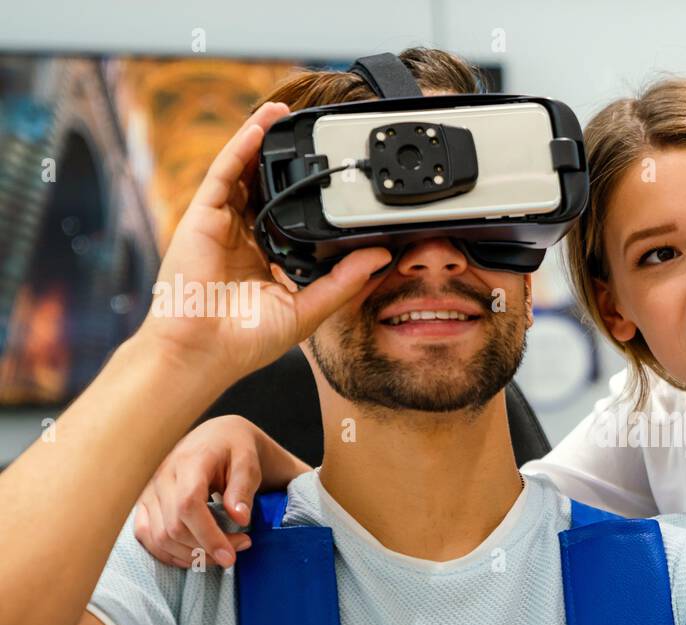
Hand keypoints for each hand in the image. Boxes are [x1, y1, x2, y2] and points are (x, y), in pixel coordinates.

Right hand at [133, 416, 309, 568]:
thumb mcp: (248, 462)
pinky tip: (196, 555)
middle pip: (173, 527)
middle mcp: (161, 477)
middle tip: (240, 548)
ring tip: (223, 552)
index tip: (231, 556)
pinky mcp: (144, 503)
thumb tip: (239, 519)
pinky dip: (170, 553)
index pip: (188, 505)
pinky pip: (146, 537)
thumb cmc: (234, 449)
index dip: (208, 536)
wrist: (215, 437)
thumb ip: (243, 488)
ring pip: (159, 538)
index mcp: (189, 462)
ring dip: (192, 555)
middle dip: (207, 549)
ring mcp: (148, 491)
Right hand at [137, 101, 392, 385]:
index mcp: (268, 258)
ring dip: (262, 140)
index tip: (336, 172)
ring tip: (284, 111)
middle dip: (285, 157)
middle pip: (265, 186)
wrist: (203, 352)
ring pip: (244, 172)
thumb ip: (345, 281)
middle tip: (311, 129)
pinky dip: (240, 148)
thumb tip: (382, 255)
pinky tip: (258, 128)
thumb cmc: (246, 341)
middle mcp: (245, 237)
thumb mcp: (309, 309)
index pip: (291, 214)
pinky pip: (223, 174)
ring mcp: (222, 225)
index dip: (308, 191)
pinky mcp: (202, 217)